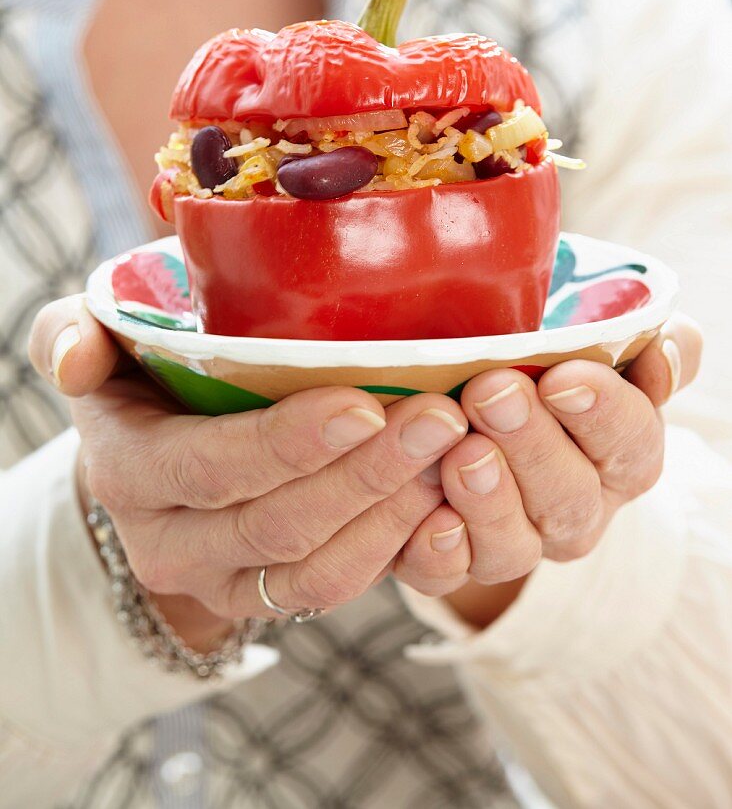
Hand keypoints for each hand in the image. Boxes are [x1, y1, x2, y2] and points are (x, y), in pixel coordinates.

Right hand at [29, 296, 468, 646]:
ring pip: (317, 571)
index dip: (288, 443)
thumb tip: (75, 359)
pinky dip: (396, 550)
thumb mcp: (98, 338)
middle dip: (368, 474)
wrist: (151, 452)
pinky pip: (336, 591)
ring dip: (394, 514)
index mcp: (130, 470)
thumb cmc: (139, 373)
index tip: (365, 404)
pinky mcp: (267, 600)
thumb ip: (73, 333)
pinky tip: (443, 495)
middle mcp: (170, 542)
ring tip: (456, 452)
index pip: (211, 467)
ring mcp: (221, 581)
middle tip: (441, 416)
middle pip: (278, 524)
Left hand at [394, 315, 702, 624]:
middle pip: (568, 495)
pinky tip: (429, 519)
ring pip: (513, 546)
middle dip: (530, 444)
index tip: (563, 379)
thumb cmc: (539, 373)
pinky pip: (446, 574)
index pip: (631, 442)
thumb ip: (639, 345)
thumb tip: (665, 348)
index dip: (602, 413)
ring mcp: (517, 544)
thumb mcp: (596, 350)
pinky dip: (437, 552)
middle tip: (491, 394)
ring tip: (462, 454)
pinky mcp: (452, 565)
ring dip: (488, 502)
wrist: (467, 409)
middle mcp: (576, 512)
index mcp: (621, 457)